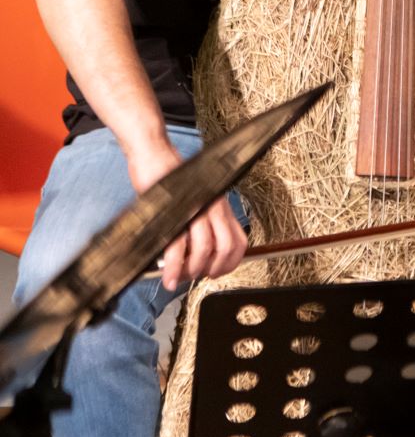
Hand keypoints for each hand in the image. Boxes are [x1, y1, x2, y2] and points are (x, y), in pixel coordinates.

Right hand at [125, 139, 246, 290]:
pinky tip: (168, 277)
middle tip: (199, 277)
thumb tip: (195, 256)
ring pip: (205, 249)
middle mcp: (214, 207)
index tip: (217, 272)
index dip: (232, 262)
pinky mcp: (174, 212)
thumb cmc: (171, 181)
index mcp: (221, 206)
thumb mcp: (194, 202)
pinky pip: (178, 248)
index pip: (239, 239)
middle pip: (227, 247)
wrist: (154, 157)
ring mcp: (196, 209)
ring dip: (192, 270)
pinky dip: (174, 268)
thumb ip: (200, 224)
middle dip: (214, 269)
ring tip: (179, 279)